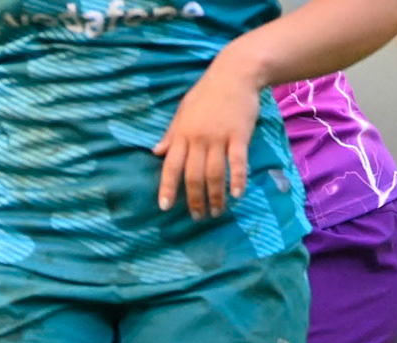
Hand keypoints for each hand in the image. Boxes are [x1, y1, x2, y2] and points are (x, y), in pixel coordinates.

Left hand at [155, 53, 261, 218]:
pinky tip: (237, 194)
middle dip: (194, 199)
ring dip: (215, 196)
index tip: (165, 207)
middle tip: (197, 216)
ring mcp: (219, 138)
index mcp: (181, 135)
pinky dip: (237, 179)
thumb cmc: (207, 93)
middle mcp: (198, 139)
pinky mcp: (240, 136)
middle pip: (193, 176)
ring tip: (217, 211)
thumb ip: (171, 134)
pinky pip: (237, 162)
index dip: (167, 188)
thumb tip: (156, 153)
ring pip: (214, 174)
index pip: (170, 167)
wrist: (235, 73)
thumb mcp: (182, 111)